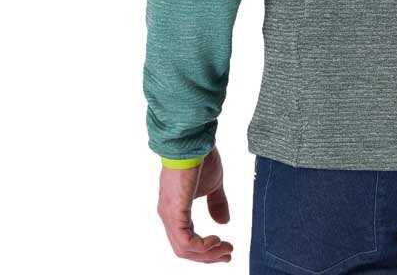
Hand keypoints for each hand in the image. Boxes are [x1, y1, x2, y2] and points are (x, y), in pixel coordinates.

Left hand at [156, 146, 232, 263]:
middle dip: (208, 257)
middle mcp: (168, 215)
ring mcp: (169, 214)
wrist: (195, 140)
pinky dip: (201, 246)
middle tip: (229, 254)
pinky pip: (184, 241)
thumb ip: (217, 203)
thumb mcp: (213, 185)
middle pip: (184, 250)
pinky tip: (216, 240)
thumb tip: (223, 222)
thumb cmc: (201, 157)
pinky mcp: (175, 210)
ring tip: (226, 248)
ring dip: (207, 254)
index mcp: (175, 210)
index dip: (206, 250)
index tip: (226, 249)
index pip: (186, 241)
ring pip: (184, 248)